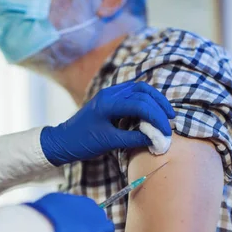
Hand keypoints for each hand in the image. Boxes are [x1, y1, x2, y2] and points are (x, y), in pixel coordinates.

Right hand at [26, 193, 114, 231]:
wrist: (44, 225)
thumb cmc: (35, 224)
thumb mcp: (35, 219)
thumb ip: (40, 220)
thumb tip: (35, 224)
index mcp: (63, 199)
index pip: (74, 210)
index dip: (73, 223)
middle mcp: (80, 202)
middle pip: (89, 215)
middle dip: (85, 228)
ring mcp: (92, 212)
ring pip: (99, 223)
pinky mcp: (100, 225)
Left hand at [40, 81, 174, 165]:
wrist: (62, 141)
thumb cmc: (82, 142)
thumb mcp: (109, 143)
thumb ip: (133, 139)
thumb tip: (156, 139)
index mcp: (108, 103)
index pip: (141, 105)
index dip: (157, 118)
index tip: (166, 132)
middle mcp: (110, 93)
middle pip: (144, 92)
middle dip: (160, 106)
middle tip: (170, 122)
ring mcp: (110, 93)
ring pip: (140, 89)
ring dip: (155, 101)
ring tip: (165, 115)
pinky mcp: (111, 98)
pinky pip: (133, 94)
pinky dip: (146, 102)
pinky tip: (151, 113)